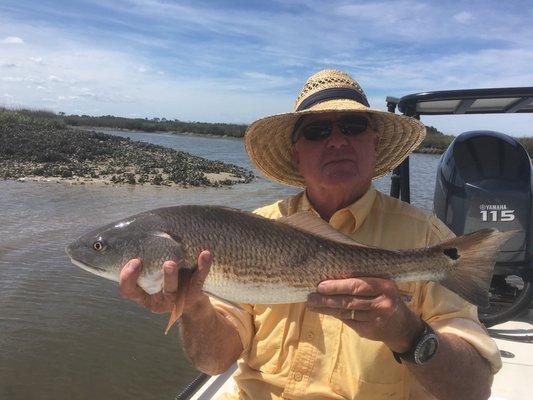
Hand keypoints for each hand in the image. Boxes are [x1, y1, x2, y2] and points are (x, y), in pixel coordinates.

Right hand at [118, 250, 212, 314]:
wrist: (190, 295)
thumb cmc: (164, 276)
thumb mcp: (151, 270)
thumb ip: (145, 256)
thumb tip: (138, 227)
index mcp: (142, 294)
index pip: (128, 289)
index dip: (128, 278)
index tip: (135, 261)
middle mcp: (157, 299)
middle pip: (153, 289)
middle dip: (157, 275)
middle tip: (164, 263)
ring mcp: (175, 299)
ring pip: (173, 288)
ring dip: (172, 275)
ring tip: (172, 262)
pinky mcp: (193, 294)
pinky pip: (197, 281)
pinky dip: (202, 267)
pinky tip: (205, 254)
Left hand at [307, 277, 422, 352]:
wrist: (403, 326)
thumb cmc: (386, 299)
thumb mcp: (382, 286)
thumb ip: (364, 281)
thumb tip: (333, 277)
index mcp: (384, 286)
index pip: (357, 286)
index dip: (337, 286)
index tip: (320, 286)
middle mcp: (382, 303)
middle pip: (349, 301)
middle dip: (327, 299)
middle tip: (311, 297)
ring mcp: (376, 319)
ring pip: (346, 312)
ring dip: (327, 309)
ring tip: (312, 304)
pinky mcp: (370, 331)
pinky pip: (349, 322)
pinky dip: (336, 316)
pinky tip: (325, 312)